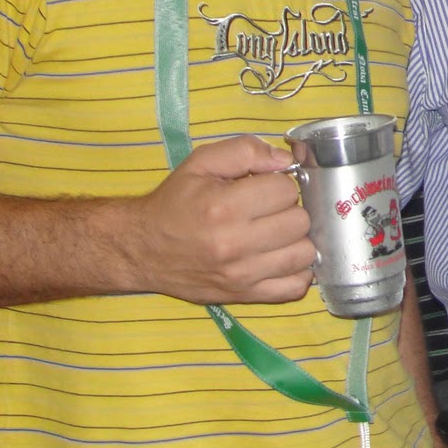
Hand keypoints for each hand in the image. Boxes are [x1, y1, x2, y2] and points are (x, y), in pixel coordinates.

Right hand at [128, 135, 313, 305]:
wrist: (142, 249)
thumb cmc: (175, 202)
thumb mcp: (201, 162)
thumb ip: (245, 150)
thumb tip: (286, 160)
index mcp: (224, 207)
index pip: (286, 189)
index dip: (278, 183)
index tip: (263, 187)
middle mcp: (235, 244)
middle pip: (300, 221)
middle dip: (289, 210)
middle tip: (269, 210)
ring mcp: (242, 275)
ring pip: (304, 254)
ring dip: (296, 239)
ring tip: (276, 233)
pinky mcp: (245, 296)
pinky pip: (295, 287)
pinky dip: (297, 271)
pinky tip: (281, 257)